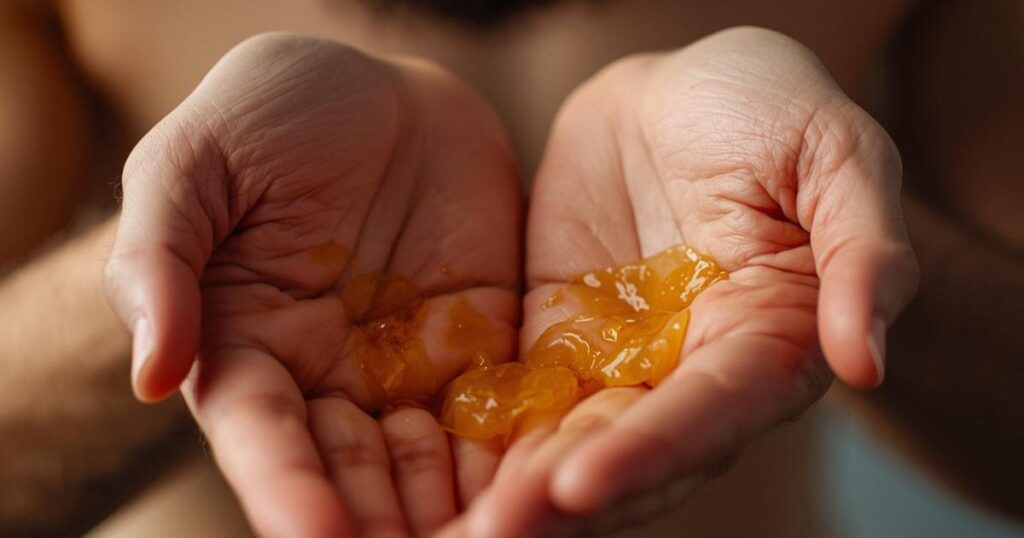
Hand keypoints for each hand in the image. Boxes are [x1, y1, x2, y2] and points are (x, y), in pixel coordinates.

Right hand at [104, 34, 520, 536]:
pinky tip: (547, 485)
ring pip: (434, 465)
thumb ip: (160, 260)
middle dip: (386, 526)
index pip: (266, 439)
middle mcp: (331, 380)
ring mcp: (411, 368)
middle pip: (355, 476)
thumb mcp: (193, 167)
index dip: (288, 490)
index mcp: (250, 351)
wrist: (377, 88)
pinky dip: (519, 456)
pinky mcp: (482, 346)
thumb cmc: (267, 116)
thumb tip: (151, 374)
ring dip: (461, 513)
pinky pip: (503, 412)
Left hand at [444, 26, 918, 535]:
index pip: (714, 412)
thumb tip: (865, 365)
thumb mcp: (838, 154)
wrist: (678, 91)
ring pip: (573, 439)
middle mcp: (695, 371)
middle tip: (499, 535)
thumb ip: (864, 253)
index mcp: (771, 338)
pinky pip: (523, 397)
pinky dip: (489, 438)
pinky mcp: (560, 341)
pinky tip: (443, 474)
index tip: (582, 485)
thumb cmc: (773, 110)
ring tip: (464, 529)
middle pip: (637, 451)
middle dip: (571, 496)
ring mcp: (622, 361)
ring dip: (522, 488)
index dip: (655, 450)